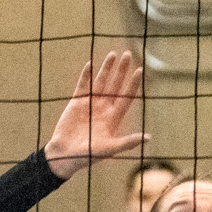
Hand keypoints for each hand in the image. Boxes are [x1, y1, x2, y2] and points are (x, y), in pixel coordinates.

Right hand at [44, 51, 148, 179]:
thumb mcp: (109, 149)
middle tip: (128, 54)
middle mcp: (104, 108)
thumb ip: (127, 142)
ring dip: (107, 68)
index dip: (133, 84)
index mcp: (113, 118)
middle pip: (116, 85)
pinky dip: (86, 75)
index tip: (140, 70)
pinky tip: (90, 64)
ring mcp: (90, 104)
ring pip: (101, 82)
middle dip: (122, 70)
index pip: (126, 97)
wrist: (64, 156)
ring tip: (113, 54)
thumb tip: (148, 138)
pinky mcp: (76, 102)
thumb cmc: (87, 156)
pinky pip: (83, 85)